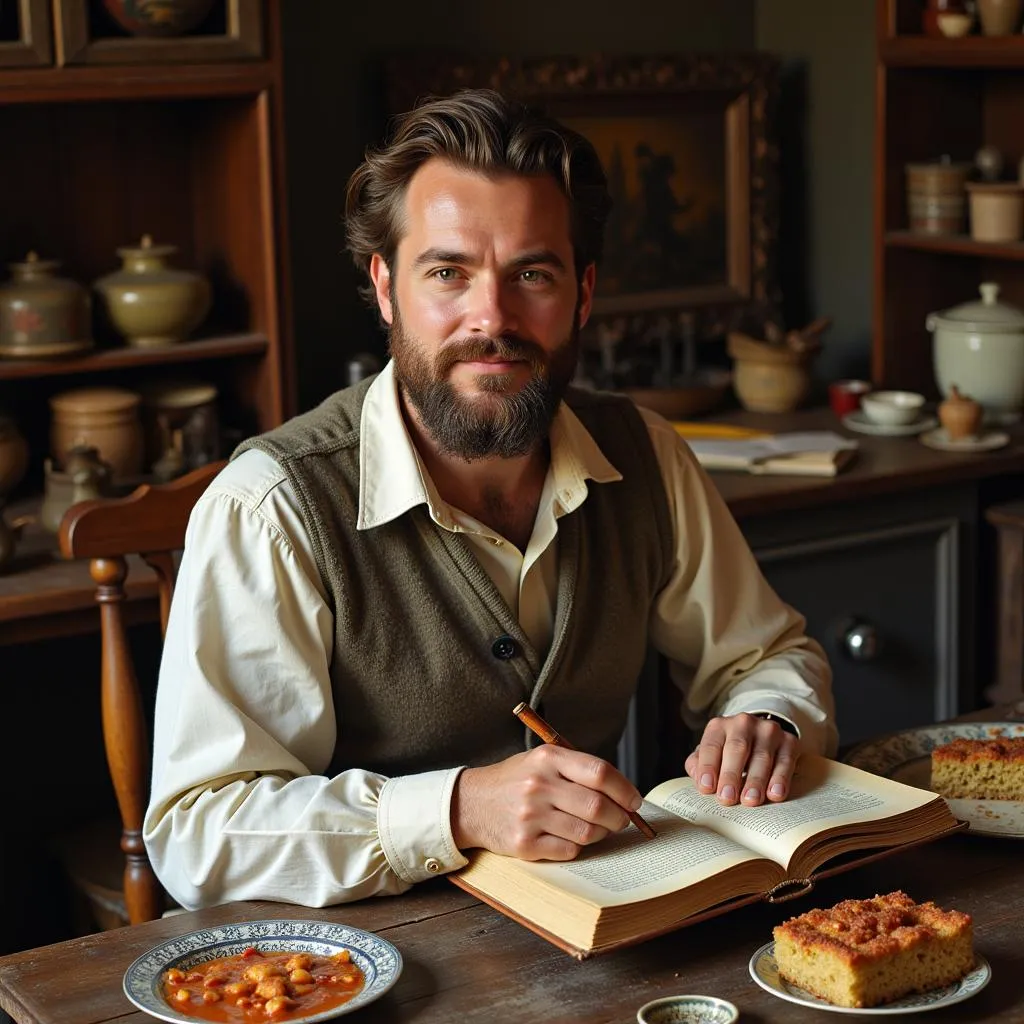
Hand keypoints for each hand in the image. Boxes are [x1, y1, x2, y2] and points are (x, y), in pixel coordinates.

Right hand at [451, 745, 643, 861]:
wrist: (471, 803)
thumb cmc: (515, 780)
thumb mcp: (542, 760)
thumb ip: (578, 770)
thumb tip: (623, 794)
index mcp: (548, 758)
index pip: (599, 772)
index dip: (624, 789)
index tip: (634, 800)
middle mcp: (539, 785)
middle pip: (598, 806)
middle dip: (619, 817)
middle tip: (621, 820)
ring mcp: (530, 816)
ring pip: (587, 832)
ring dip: (601, 834)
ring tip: (598, 830)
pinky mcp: (524, 843)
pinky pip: (569, 850)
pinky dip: (578, 847)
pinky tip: (571, 838)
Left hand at [684, 713, 798, 807]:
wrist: (761, 735)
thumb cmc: (729, 751)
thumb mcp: (712, 753)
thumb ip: (699, 765)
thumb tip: (700, 781)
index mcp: (719, 726)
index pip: (711, 745)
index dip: (708, 767)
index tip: (706, 788)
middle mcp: (743, 723)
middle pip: (737, 749)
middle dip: (731, 775)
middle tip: (727, 798)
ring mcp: (768, 730)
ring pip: (762, 756)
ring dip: (755, 781)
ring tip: (750, 801)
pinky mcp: (789, 741)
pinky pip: (785, 761)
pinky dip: (780, 779)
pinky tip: (775, 794)